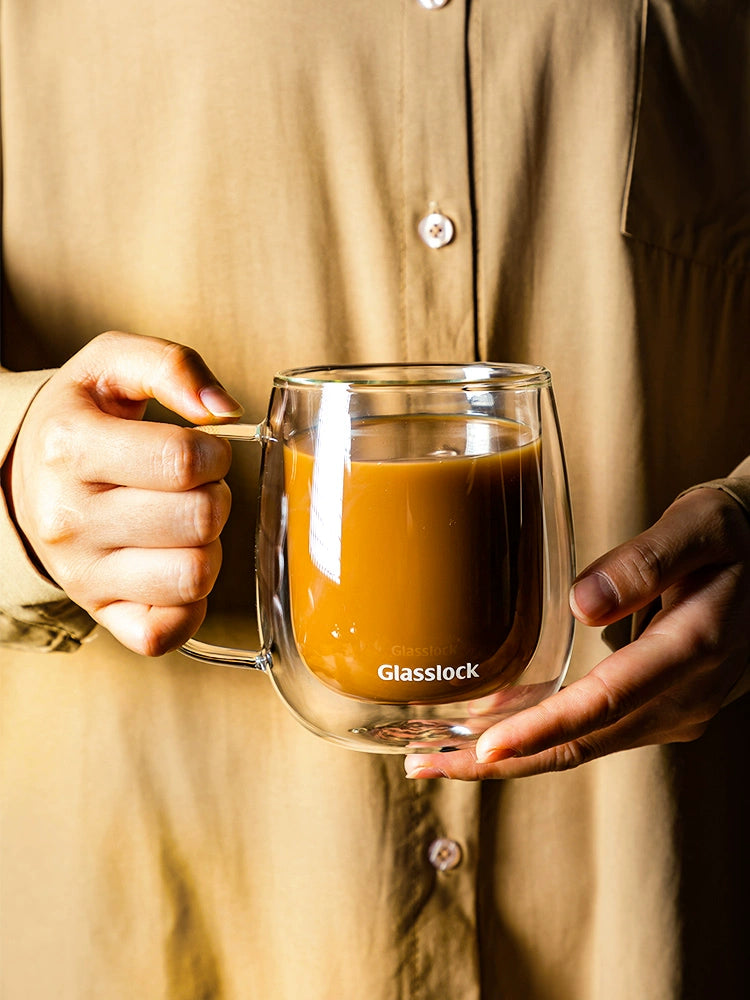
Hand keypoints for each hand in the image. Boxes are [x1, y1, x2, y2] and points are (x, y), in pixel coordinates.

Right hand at [6, 331, 241, 655]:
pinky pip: (168, 632)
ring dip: (209, 546)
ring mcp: (82, 575)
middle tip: (195, 488)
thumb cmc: (85, 418)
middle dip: (216, 496)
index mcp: (70, 447)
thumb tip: (224, 410)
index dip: (214, 454)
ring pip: (195, 574)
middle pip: (199, 518)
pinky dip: (190, 604)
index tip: (202, 452)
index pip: (183, 460)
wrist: (27, 475)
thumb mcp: (113, 365)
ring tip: (186, 525)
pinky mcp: (101, 614)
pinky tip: (177, 565)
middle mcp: (67, 519)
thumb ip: (172, 365)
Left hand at [405, 485, 749, 778]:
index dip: (541, 730)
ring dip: (515, 756)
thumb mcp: (700, 526)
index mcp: (695, 649)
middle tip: (426, 764)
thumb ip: (647, 562)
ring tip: (441, 754)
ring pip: (586, 747)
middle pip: (582, 743)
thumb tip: (584, 605)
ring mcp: (678, 710)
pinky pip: (597, 733)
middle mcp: (687, 696)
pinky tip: (497, 731)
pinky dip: (544, 738)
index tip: (483, 750)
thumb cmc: (736, 533)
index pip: (604, 703)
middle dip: (502, 761)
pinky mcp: (665, 708)